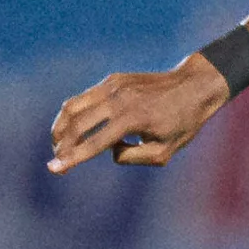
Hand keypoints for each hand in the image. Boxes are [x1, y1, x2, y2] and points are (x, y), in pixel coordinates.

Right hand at [48, 54, 231, 171]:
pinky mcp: (113, 79)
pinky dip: (74, 114)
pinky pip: (85, 97)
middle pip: (77, 124)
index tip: (52, 169)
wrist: (195, 85)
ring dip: (61, 127)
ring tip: (60, 144)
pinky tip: (74, 127)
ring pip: (73, 106)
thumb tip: (108, 149)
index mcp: (133, 120)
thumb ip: (132, 157)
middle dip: (62, 145)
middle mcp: (120, 100)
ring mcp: (114, 86)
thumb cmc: (184, 122)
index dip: (72, 158)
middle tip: (58, 160)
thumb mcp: (165, 152)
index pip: (94, 143)